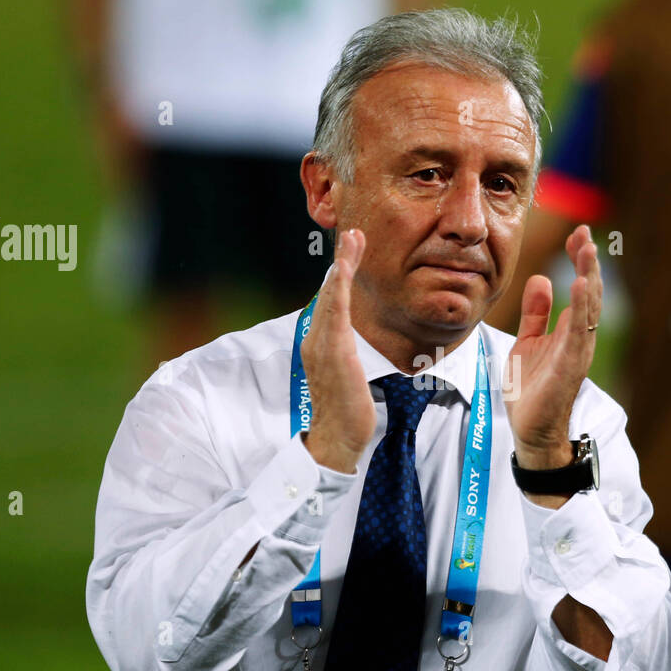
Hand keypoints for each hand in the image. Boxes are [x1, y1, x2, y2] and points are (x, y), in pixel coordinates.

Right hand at [300, 229, 374, 473]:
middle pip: (329, 291)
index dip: (340, 274)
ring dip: (342, 265)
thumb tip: (353, 345)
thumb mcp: (348, 373)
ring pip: (332, 296)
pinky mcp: (334, 351)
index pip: (332, 301)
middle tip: (353, 233)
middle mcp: (316, 339)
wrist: (338, 438)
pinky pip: (336, 313)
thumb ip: (347, 353)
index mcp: (321, 342)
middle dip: (341, 260)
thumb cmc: (346, 410)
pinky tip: (344, 269)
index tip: (351, 250)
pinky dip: (339, 288)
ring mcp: (323, 344)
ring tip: (352, 239)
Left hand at [504, 225, 601, 472]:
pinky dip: (580, 307)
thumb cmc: (531, 390)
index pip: (579, 287)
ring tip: (587, 250)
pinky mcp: (570, 364)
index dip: (579, 260)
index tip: (576, 234)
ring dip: (589, 277)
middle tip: (584, 233)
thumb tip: (540, 278)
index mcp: (569, 329)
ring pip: (588, 307)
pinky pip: (578, 331)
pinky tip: (579, 284)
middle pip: (589, 291)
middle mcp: (579, 336)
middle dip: (587, 261)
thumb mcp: (527, 342)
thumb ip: (535, 313)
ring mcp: (577, 350)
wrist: (530, 430)